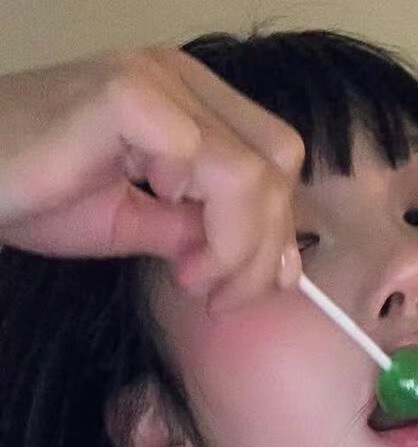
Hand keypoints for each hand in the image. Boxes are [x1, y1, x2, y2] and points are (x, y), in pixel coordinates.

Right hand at [0, 47, 303, 307]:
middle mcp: (183, 81)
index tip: (248, 284)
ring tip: (195, 280)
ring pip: (254, 172)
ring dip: (240, 248)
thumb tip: (261, 260)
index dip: (277, 227)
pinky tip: (173, 251)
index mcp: (191, 102)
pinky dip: (210, 224)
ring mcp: (158, 81)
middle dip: (265, 247)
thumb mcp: (139, 224)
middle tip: (222, 295)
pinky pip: (210, 167)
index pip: (274, 160)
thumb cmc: (40, 195)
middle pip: (277, 165)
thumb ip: (200, 232)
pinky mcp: (130, 96)